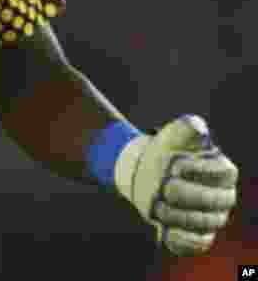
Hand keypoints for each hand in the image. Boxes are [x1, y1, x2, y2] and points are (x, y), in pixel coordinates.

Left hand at [115, 115, 238, 254]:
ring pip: (202, 223)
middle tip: (160, 186)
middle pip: (212, 201)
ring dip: (175, 215)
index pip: (221, 173)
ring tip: (155, 205)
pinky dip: (184, 241)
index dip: (196, 169)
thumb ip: (186, 127)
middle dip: (181, 193)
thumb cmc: (165, 151)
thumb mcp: (173, 134)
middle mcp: (224, 197)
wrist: (148, 173)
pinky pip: (199, 244)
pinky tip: (166, 232)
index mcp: (224, 171)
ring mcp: (214, 218)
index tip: (172, 164)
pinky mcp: (200, 235)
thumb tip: (198, 129)